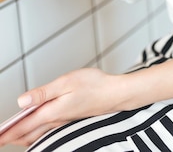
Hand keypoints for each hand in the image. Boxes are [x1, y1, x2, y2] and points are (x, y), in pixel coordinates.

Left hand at [0, 68, 125, 147]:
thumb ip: (43, 93)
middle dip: (11, 138)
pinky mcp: (69, 119)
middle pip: (27, 134)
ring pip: (36, 134)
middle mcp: (55, 120)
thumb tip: (21, 102)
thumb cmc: (94, 85)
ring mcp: (62, 121)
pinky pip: (46, 132)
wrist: (115, 93)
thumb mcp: (66, 82)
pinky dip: (34, 134)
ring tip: (10, 137)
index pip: (23, 126)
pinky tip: (35, 130)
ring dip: (22, 137)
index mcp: (52, 112)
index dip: (7, 133)